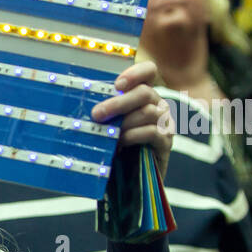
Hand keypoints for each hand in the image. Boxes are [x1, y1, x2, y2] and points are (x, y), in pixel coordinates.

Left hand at [92, 61, 172, 181]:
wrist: (128, 179)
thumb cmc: (115, 147)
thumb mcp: (108, 125)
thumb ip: (104, 112)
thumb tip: (85, 105)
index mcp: (144, 95)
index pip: (149, 71)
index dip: (136, 72)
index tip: (117, 84)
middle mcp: (158, 105)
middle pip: (145, 92)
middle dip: (119, 102)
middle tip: (97, 114)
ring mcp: (165, 123)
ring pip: (149, 112)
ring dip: (124, 121)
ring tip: (108, 133)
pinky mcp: (166, 142)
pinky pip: (153, 132)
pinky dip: (134, 135)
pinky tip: (120, 142)